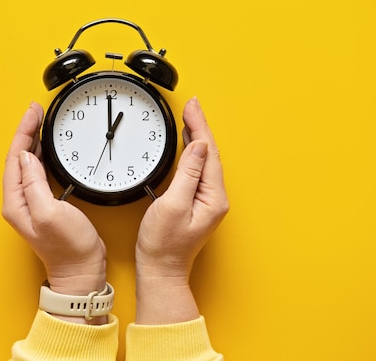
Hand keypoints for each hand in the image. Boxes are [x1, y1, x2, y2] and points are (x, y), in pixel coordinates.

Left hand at [2, 102, 106, 323]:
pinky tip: (49, 148)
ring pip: (28, 162)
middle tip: (37, 111)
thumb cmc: (68, 247)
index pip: (15, 157)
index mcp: (16, 201)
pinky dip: (43, 154)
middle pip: (19, 157)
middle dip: (27, 131)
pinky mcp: (47, 203)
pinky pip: (40, 171)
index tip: (33, 112)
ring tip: (41, 122)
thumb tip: (26, 156)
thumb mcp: (49, 212)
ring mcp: (33, 202)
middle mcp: (20, 201)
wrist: (82, 269)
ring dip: (34, 140)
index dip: (24, 131)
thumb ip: (34, 183)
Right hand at [135, 97, 228, 323]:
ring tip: (190, 118)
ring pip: (205, 160)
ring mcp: (207, 201)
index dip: (200, 126)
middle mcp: (215, 197)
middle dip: (200, 126)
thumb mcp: (172, 205)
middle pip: (210, 153)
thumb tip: (198, 146)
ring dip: (197, 137)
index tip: (192, 107)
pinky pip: (198, 170)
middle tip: (190, 105)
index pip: (208, 152)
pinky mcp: (197, 203)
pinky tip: (188, 145)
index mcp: (213, 196)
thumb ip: (187, 174)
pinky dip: (193, 152)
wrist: (160, 269)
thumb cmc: (163, 244)